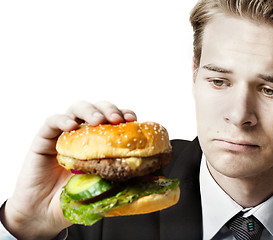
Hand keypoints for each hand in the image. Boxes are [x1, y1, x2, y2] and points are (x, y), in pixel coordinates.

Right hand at [1, 101, 136, 239]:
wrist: (46, 214)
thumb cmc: (75, 198)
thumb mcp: (103, 189)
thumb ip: (121, 180)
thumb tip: (149, 175)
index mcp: (100, 142)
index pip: (114, 120)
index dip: (124, 115)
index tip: (133, 120)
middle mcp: (83, 134)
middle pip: (98, 109)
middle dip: (109, 110)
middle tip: (117, 120)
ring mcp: (64, 134)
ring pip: (77, 108)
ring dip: (90, 111)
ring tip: (97, 121)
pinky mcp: (44, 139)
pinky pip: (52, 122)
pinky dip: (62, 120)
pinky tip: (71, 126)